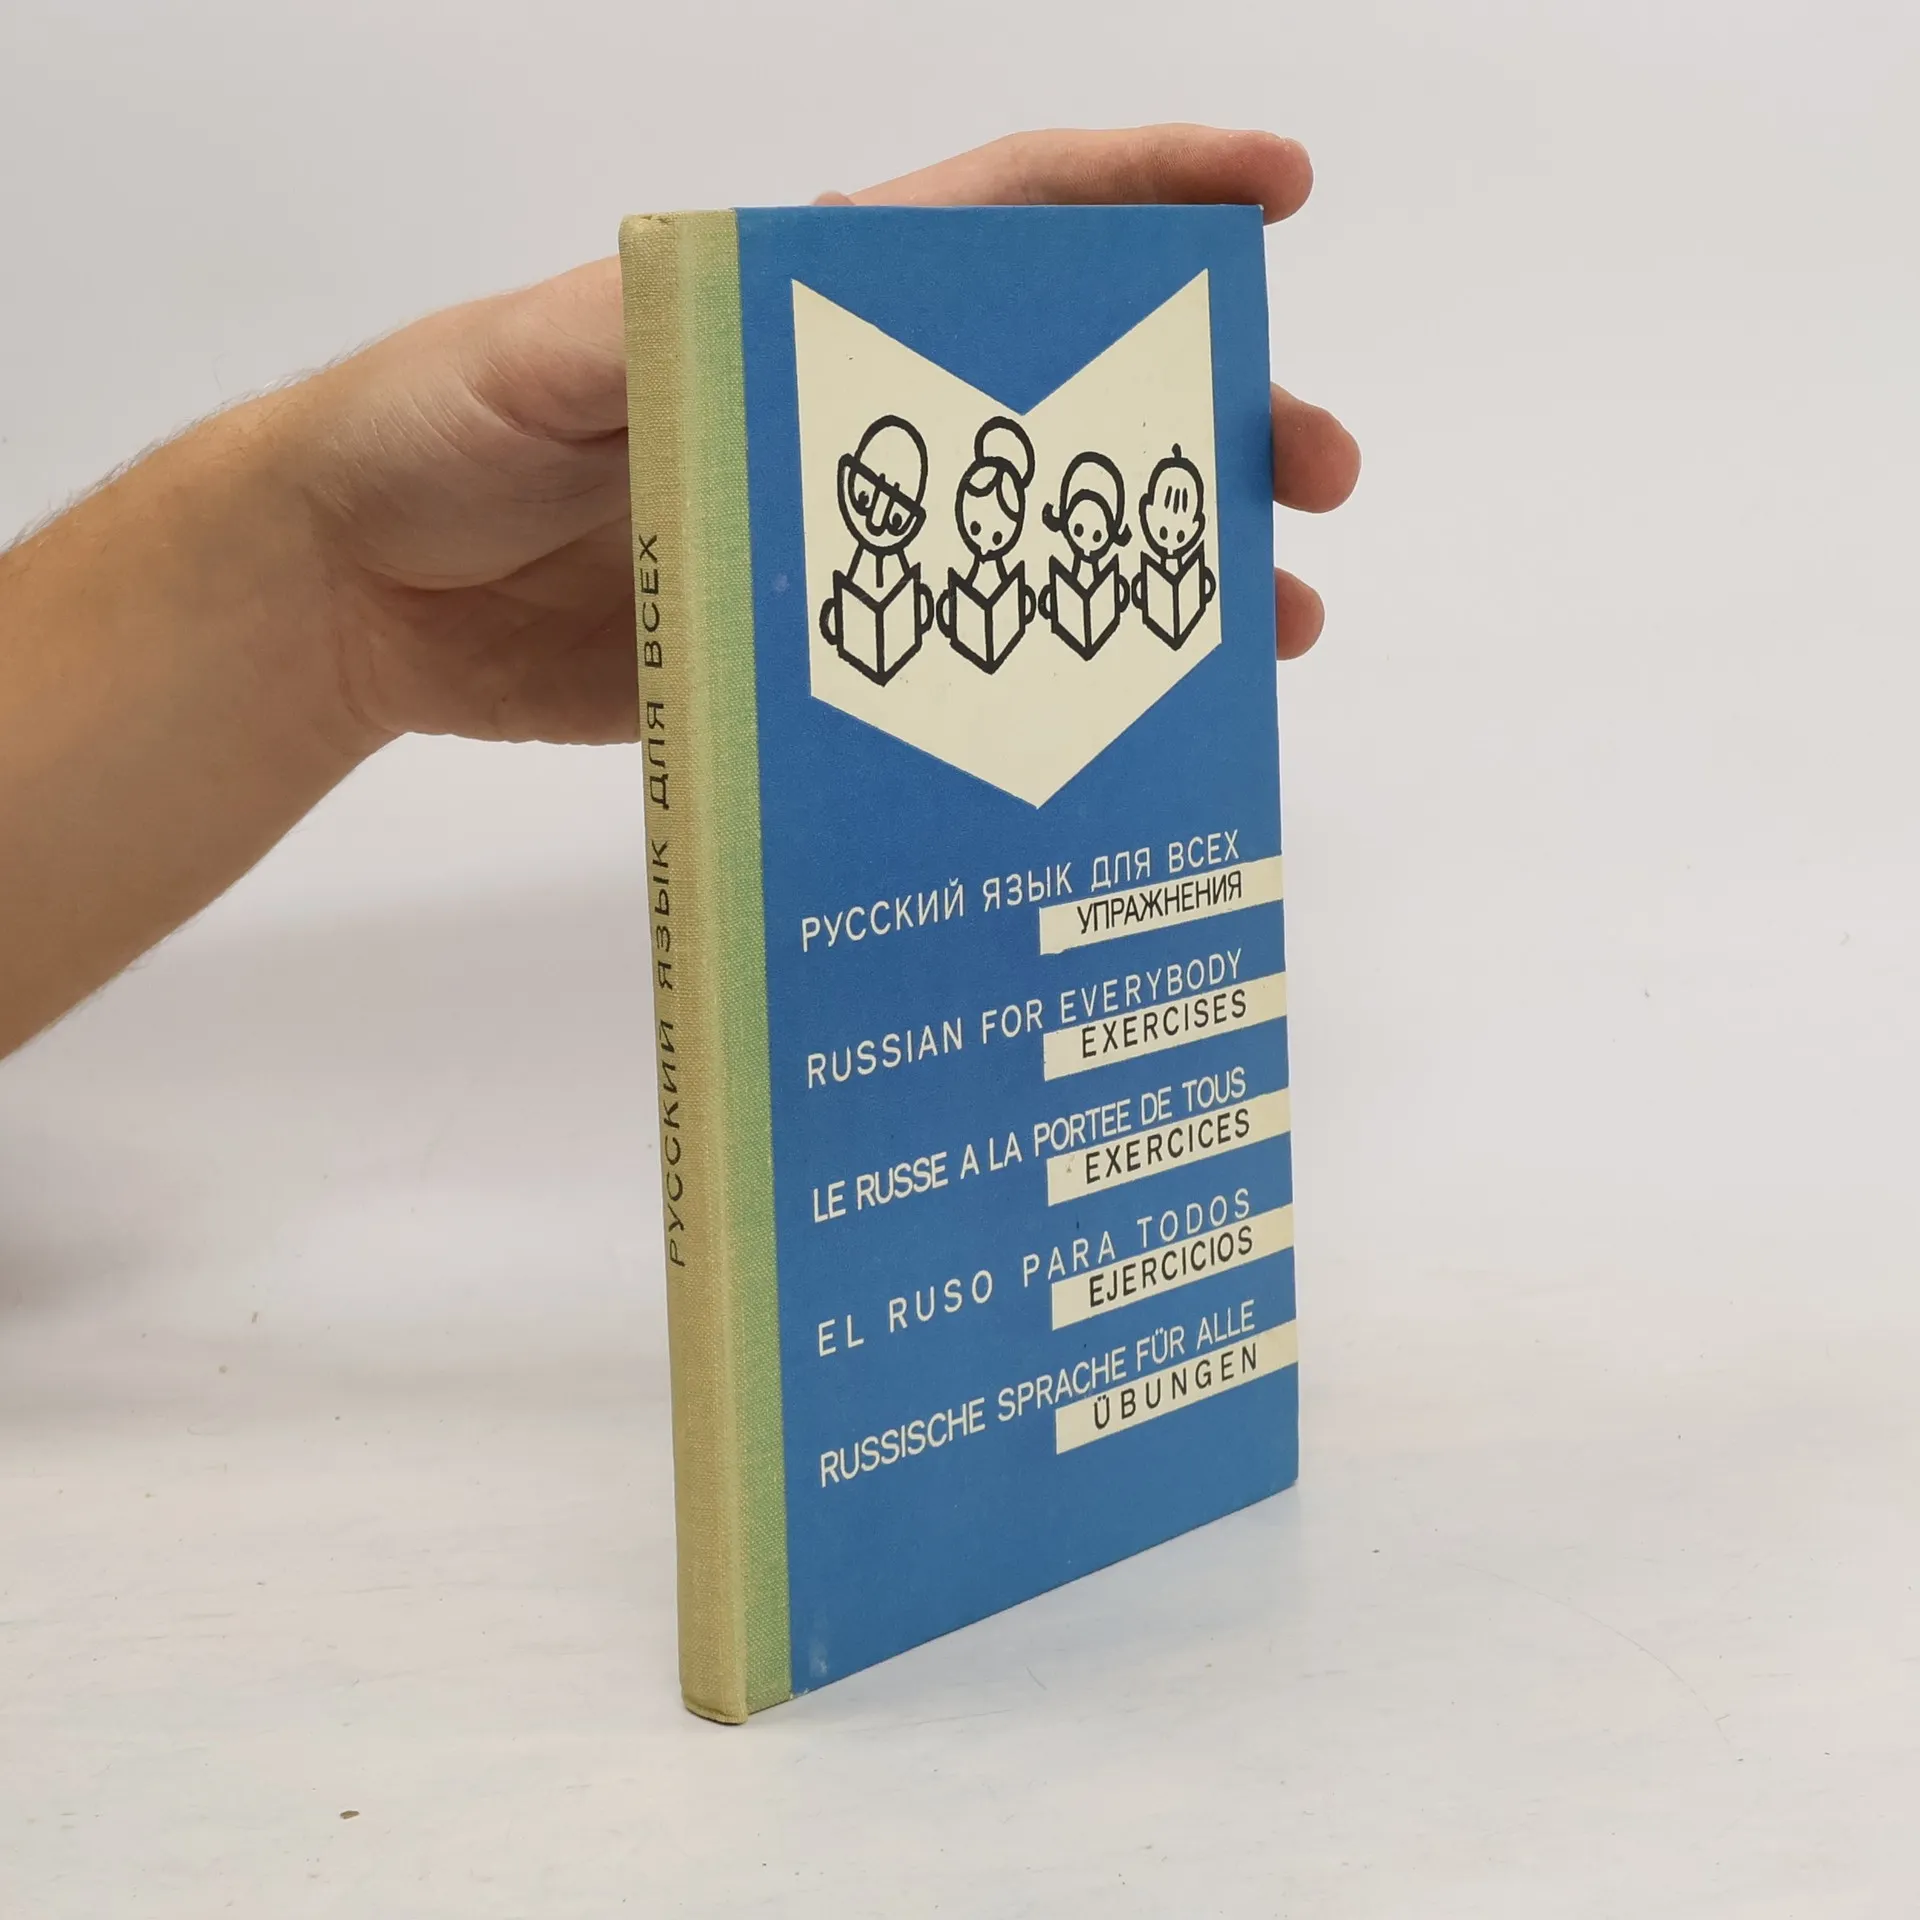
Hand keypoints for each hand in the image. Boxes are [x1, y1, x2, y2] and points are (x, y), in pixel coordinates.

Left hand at [288, 124, 1358, 751]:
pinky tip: (1114, 725)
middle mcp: (851, 423)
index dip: (1148, 187)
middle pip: (1064, 401)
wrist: (361, 592)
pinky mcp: (807, 659)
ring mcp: (841, 547)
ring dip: (1155, 578)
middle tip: (1308, 471)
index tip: (1275, 190)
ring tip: (1267, 624)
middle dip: (1201, 421)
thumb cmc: (435, 426)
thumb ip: (671, 335)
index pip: (1009, 221)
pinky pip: (948, 668)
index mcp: (808, 311)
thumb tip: (796, 316)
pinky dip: (1038, 692)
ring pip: (1032, 548)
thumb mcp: (544, 352)